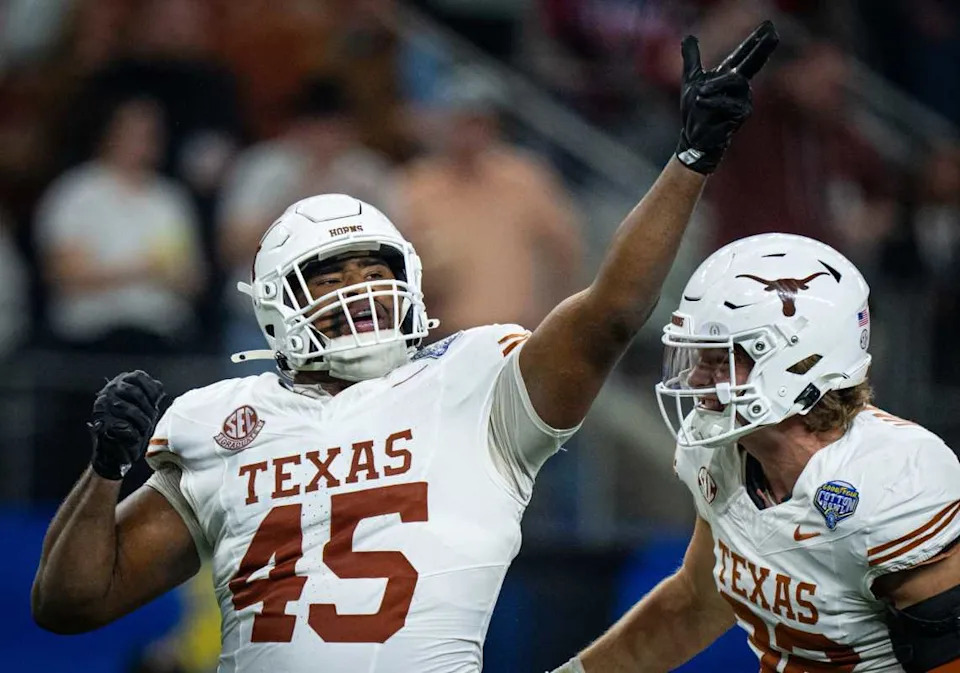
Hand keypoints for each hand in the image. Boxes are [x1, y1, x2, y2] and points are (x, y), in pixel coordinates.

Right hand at [88, 371, 168, 479]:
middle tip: (151, 418)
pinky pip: (125, 428)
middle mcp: (107, 395)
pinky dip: (135, 435)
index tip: (156, 401)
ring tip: (144, 430)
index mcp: (117, 386)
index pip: (137, 376)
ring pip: (130, 410)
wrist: (115, 455)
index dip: (151, 387)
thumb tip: (159, 386)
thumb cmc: (132, 430)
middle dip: (147, 407)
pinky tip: (134, 438)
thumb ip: (148, 396)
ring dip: (143, 422)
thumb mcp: (143, 409)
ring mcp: (102, 410)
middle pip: (134, 393)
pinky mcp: (102, 426)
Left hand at [676, 20, 779, 174]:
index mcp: (730, 75)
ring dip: (714, 86)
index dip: (756, 40)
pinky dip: (712, 102)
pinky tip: (701, 103)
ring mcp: (744, 99)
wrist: (694, 135)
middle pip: (754, 62)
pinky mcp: (742, 113)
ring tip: (699, 93)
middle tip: (774, 34)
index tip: (769, 26)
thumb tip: (689, 37)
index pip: (744, 53)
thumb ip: (692, 58)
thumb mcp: (691, 80)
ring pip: (735, 81)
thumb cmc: (694, 110)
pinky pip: (728, 101)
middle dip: (763, 48)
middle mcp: (741, 85)